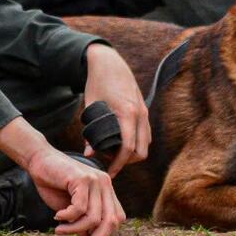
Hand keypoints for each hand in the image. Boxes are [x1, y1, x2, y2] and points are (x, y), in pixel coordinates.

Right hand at [23, 147, 126, 235]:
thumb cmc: (53, 184)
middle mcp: (105, 184)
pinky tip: (57, 216)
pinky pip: (80, 208)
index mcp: (106, 191)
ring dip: (75, 229)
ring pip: (94, 218)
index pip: (116, 219)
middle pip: (111, 221)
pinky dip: (68, 217)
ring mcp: (96, 180)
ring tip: (59, 230)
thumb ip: (82, 222)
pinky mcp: (83, 179)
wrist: (38, 160)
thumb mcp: (70, 208)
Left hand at [83, 43, 149, 173]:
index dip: (119, 164)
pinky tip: (121, 144)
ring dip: (132, 153)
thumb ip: (90, 133)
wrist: (109, 62)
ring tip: (112, 153)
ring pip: (146, 144)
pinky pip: (146, 135)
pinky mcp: (144, 111)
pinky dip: (137, 143)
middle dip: (126, 162)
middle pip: (141, 151)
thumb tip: (89, 154)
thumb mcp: (90, 108)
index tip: (109, 173)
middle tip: (108, 163)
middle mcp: (140, 114)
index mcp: (127, 113)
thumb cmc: (96, 83)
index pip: (128, 148)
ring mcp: (145, 113)